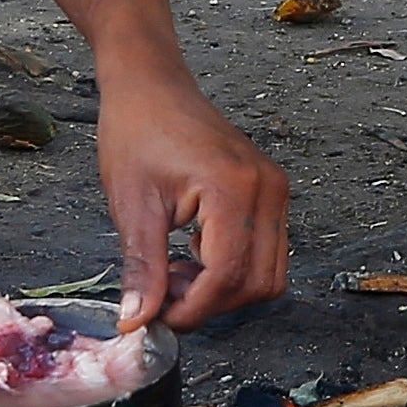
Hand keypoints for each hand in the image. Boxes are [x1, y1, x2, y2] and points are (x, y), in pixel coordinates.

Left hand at [96, 67, 291, 332]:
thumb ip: (143, 268)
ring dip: (225, 290)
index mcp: (233, 189)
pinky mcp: (271, 191)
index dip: (193, 309)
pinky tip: (194, 254)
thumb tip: (139, 319)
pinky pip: (267, 252)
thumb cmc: (138, 131)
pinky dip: (234, 268)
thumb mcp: (132, 205)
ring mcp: (275, 189)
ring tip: (178, 273)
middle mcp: (267, 189)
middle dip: (212, 303)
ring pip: (269, 274)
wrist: (152, 87)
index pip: (229, 276)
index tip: (157, 317)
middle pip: (258, 283)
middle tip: (165, 293)